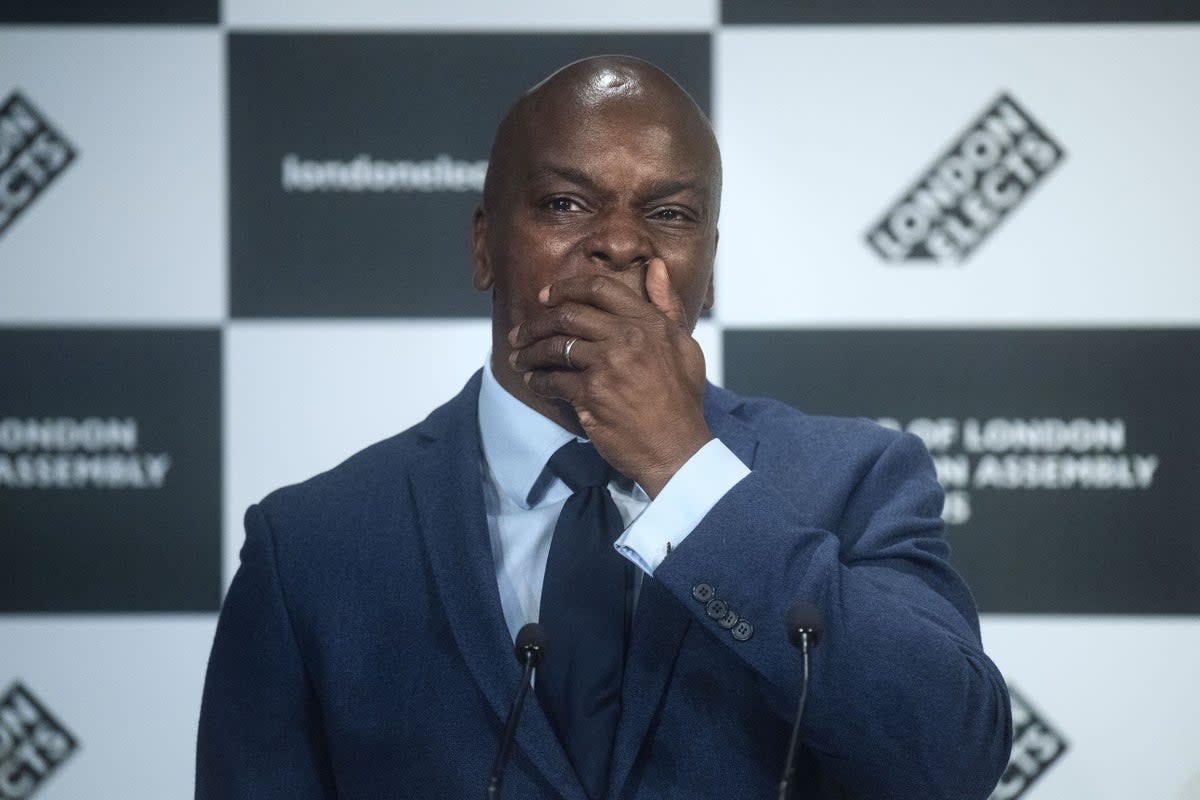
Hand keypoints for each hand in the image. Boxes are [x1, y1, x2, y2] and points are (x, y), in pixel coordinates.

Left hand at [507, 259, 711, 497]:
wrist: (677, 448)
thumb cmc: (681, 399)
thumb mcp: (685, 345)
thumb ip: (667, 304)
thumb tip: (656, 266)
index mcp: (649, 322)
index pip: (600, 289)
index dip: (566, 288)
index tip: (546, 296)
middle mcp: (628, 337)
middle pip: (568, 315)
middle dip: (537, 323)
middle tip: (520, 333)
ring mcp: (608, 365)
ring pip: (555, 347)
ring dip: (530, 352)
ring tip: (518, 359)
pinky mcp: (591, 393)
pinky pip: (553, 380)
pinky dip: (538, 381)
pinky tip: (533, 383)